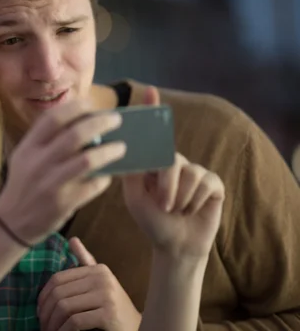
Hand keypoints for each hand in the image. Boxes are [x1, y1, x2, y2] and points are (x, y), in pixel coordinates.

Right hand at [0, 100, 126, 244]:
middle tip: (116, 120)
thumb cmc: (24, 183)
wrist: (12, 220)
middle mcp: (39, 162)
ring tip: (121, 147)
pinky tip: (108, 175)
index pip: (54, 118)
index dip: (76, 107)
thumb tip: (80, 120)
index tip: (92, 105)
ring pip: (87, 160)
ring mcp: (52, 183)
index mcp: (29, 147)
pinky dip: (104, 178)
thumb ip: (46, 139)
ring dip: (109, 151)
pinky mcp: (64, 203)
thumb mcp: (25, 156)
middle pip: (75, 134)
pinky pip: (93, 185)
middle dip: (100, 123)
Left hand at [37, 237, 140, 330]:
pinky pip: (75, 321)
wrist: (136, 328)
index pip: (58, 278)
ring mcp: (107, 295)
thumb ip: (85, 263)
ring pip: (65, 306)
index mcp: (97, 269)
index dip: (44, 296)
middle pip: (59, 292)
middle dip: (46, 312)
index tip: (39, 311)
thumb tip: (72, 240)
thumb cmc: (114, 308)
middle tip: (42, 325)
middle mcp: (102, 278)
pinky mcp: (108, 313)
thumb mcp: (99, 284)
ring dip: (52, 323)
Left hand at [122, 87, 224, 258]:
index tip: (150, 91)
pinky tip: (191, 210)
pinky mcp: (213, 182)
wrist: (174, 245)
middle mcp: (175, 161)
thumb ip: (130, 173)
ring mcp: (195, 170)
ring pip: (188, 173)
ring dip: (179, 198)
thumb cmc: (151, 220)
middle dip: (165, 186)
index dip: (153, 110)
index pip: (154, 133)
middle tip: (163, 205)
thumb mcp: (133, 197)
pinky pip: (204, 183)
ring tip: (175, 210)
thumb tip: (122, 149)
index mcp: (153, 162)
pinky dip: (195, 201)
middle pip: (171, 158)